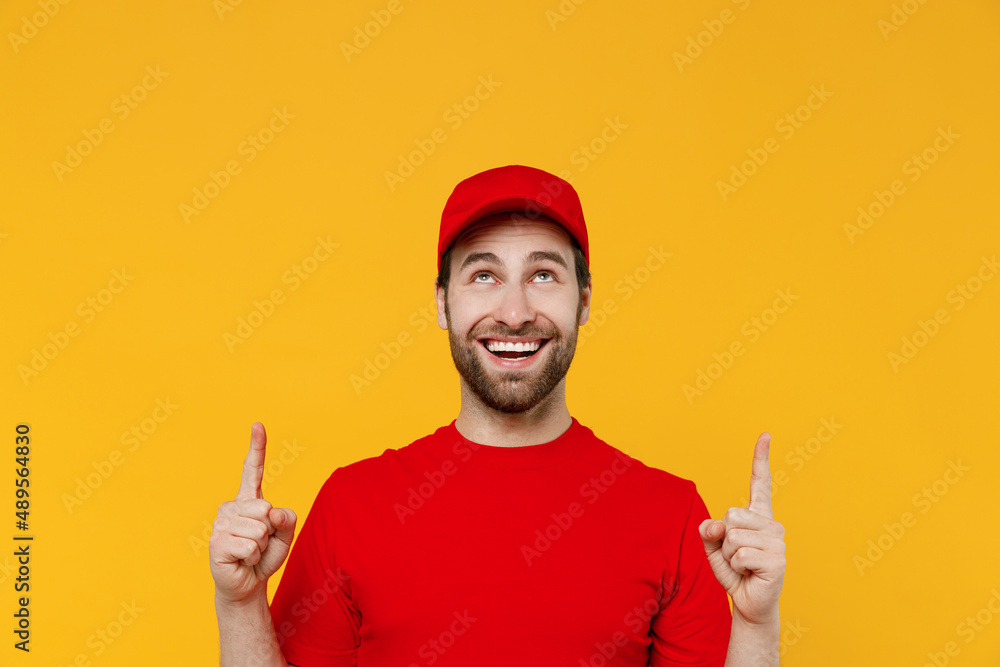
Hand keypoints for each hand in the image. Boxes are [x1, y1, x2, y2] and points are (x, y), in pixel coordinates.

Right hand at [209, 422, 297, 605]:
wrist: (249, 584)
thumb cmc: (265, 556)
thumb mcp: (285, 536)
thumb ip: (287, 519)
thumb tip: (273, 512)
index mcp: (249, 500)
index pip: (253, 470)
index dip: (256, 447)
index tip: (257, 424)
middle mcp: (232, 507)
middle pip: (266, 509)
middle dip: (270, 532)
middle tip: (259, 544)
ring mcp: (221, 524)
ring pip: (259, 529)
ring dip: (262, 547)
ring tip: (250, 553)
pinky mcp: (216, 543)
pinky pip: (250, 546)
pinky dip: (254, 557)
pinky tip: (243, 561)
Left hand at [699, 432, 784, 625]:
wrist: (749, 602)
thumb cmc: (734, 572)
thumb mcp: (714, 548)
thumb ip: (709, 531)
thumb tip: (715, 524)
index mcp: (758, 516)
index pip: (759, 483)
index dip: (760, 459)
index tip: (764, 435)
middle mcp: (772, 525)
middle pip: (730, 515)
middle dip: (724, 539)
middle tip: (737, 556)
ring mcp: (777, 542)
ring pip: (733, 536)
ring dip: (729, 556)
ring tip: (743, 566)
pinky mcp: (777, 560)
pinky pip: (740, 555)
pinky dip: (736, 567)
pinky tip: (750, 574)